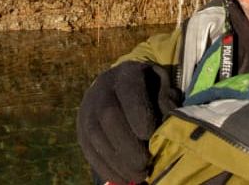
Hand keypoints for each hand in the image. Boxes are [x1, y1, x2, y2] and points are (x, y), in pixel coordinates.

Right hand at [77, 61, 181, 183]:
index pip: (129, 88)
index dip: (137, 112)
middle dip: (127, 144)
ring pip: (96, 135)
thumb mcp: (162, 87)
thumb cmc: (150, 90)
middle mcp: (102, 88)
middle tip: (145, 164)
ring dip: (117, 160)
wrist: (120, 86)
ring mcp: (88, 109)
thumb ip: (166, 101)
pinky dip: (106, 167)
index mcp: (127, 73)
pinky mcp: (81, 129)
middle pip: (108, 115)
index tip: (149, 135)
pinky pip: (88, 149)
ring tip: (139, 175)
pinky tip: (123, 179)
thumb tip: (167, 123)